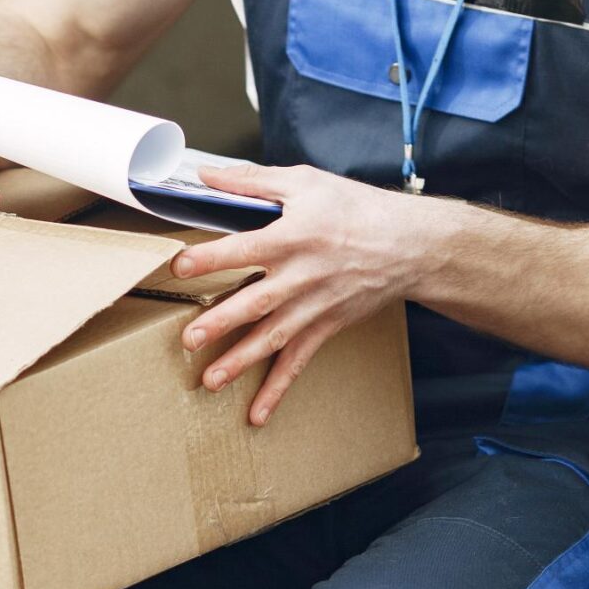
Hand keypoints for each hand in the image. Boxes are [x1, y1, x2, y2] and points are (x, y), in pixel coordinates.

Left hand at [172, 162, 435, 424]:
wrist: (408, 245)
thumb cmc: (355, 208)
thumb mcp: (305, 182)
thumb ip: (252, 180)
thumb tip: (206, 174)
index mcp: (293, 236)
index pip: (245, 247)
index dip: (212, 257)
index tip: (180, 266)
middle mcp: (301, 276)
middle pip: (256, 302)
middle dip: (222, 322)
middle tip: (189, 339)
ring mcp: (314, 306)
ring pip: (273, 338)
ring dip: (241, 361)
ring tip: (210, 380)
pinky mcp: (325, 327)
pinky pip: (298, 362)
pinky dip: (279, 389)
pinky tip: (257, 414)